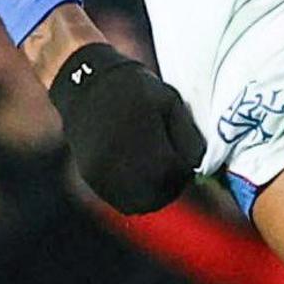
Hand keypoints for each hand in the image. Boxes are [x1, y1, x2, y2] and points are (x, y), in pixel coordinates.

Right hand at [46, 41, 204, 214]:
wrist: (85, 82)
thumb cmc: (135, 89)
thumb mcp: (170, 104)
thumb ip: (187, 138)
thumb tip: (197, 165)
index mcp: (149, 149)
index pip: (178, 175)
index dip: (185, 168)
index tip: (184, 156)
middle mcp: (125, 168)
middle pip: (159, 194)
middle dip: (171, 185)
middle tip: (173, 168)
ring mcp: (105, 175)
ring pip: (138, 202)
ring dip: (151, 193)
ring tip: (155, 172)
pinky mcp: (91, 176)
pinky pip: (118, 197)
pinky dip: (131, 192)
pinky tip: (136, 173)